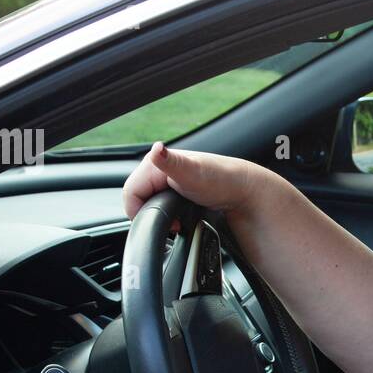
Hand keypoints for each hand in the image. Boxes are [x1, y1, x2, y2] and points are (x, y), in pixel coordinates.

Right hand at [122, 142, 263, 222]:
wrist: (242, 190)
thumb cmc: (221, 179)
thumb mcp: (192, 172)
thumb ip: (171, 162)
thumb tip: (157, 150)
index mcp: (154, 163)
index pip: (130, 193)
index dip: (140, 212)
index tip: (161, 222)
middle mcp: (157, 170)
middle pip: (137, 199)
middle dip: (150, 215)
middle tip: (172, 223)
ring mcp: (165, 181)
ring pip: (147, 204)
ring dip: (158, 216)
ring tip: (177, 221)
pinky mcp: (173, 191)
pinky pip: (159, 206)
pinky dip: (166, 215)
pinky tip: (180, 217)